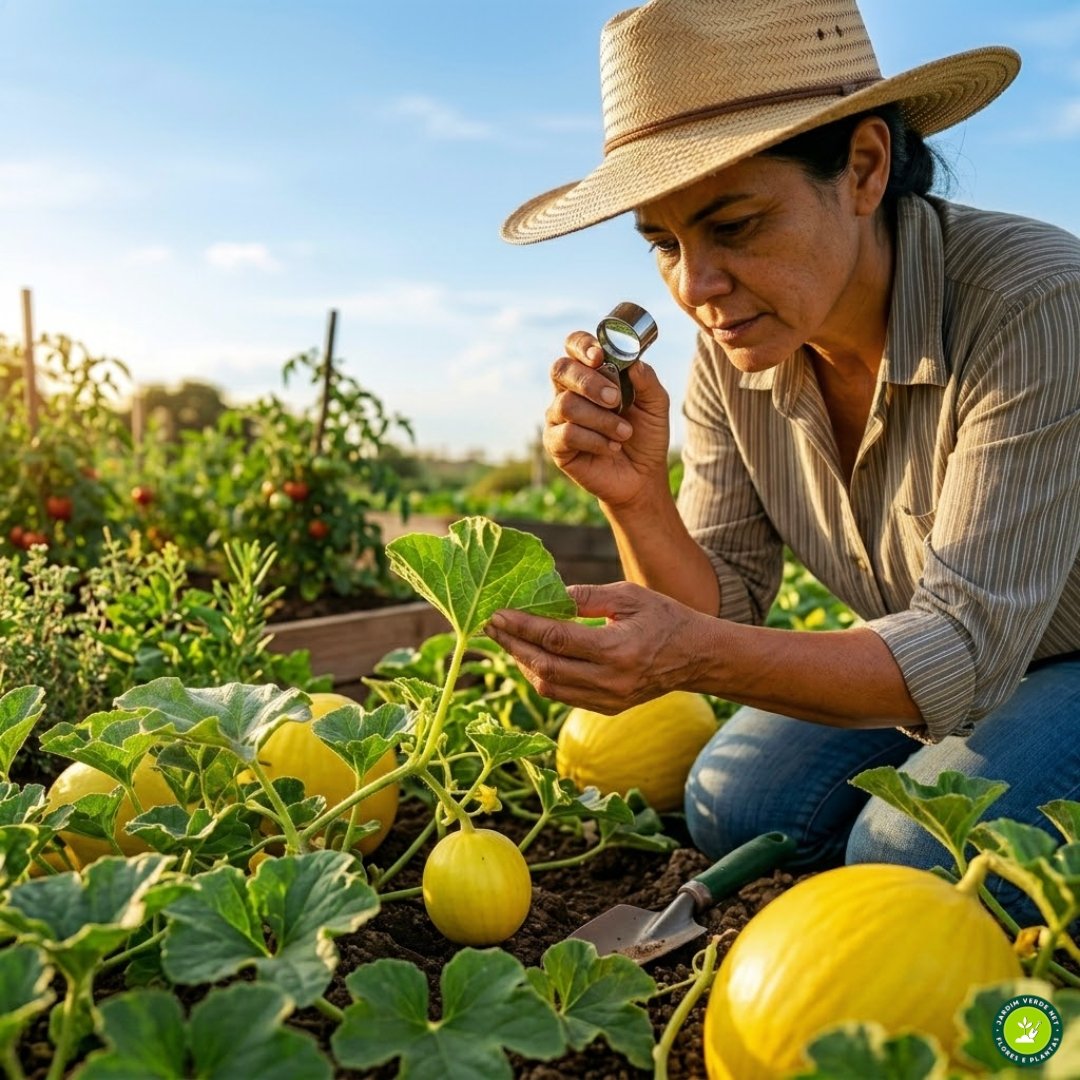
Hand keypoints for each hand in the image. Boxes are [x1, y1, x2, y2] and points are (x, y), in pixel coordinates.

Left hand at [484, 581, 710, 712]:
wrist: (697, 657)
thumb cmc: (664, 618)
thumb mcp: (629, 596)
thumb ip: (587, 596)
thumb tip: (548, 595)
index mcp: (617, 649)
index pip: (556, 639)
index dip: (522, 627)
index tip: (498, 614)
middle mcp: (610, 681)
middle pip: (545, 668)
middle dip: (513, 647)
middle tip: (493, 626)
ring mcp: (608, 699)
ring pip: (550, 688)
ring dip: (523, 665)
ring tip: (508, 641)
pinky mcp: (607, 708)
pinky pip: (564, 696)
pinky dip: (542, 677)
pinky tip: (532, 658)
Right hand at [544, 331, 670, 507]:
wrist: (642, 476)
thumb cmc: (646, 436)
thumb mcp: (656, 405)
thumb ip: (647, 381)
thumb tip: (633, 362)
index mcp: (591, 374)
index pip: (574, 346)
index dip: (582, 345)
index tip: (599, 356)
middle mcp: (569, 391)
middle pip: (560, 369)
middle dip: (589, 382)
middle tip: (615, 399)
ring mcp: (559, 417)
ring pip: (567, 404)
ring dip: (601, 419)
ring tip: (624, 433)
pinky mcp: (556, 444)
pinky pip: (567, 433)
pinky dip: (595, 440)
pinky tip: (611, 447)